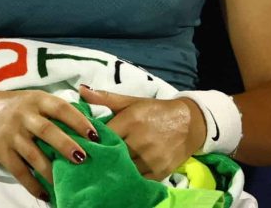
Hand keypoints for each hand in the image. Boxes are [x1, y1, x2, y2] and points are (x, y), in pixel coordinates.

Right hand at [0, 89, 97, 199]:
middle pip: (48, 131)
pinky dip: (32, 184)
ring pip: (34, 154)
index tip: (95, 135)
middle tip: (83, 158)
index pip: (61, 108)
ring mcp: (11, 134)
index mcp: (36, 100)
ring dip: (51, 170)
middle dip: (66, 145)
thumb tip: (82, 124)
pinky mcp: (0, 151)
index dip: (79, 121)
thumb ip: (51, 110)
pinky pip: (19, 171)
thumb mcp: (30, 99)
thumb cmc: (10, 106)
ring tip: (65, 182)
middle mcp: (24, 116)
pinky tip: (44, 194)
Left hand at [78, 85, 205, 180]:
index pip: (104, 136)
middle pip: (113, 154)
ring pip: (124, 169)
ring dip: (115, 169)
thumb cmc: (156, 111)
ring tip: (106, 168)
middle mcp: (141, 141)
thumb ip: (106, 98)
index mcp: (131, 121)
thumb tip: (80, 90)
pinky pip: (138, 180)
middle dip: (103, 157)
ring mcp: (151, 158)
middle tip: (91, 159)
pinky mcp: (160, 172)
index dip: (93, 141)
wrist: (190, 123)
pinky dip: (130, 179)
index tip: (84, 144)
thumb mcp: (132, 102)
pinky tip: (122, 176)